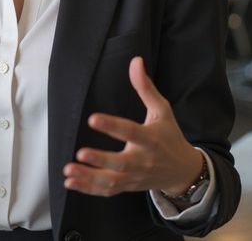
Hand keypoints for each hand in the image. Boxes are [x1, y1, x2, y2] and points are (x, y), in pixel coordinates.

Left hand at [63, 56, 202, 197]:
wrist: (183, 172)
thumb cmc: (170, 136)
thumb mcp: (162, 110)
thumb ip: (145, 87)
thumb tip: (135, 60)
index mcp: (149, 139)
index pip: (129, 131)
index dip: (112, 126)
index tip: (92, 119)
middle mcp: (142, 160)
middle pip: (120, 163)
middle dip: (100, 160)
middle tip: (80, 152)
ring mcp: (134, 177)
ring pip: (111, 181)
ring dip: (88, 178)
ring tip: (68, 170)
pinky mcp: (128, 187)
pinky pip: (107, 191)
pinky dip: (89, 189)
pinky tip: (70, 183)